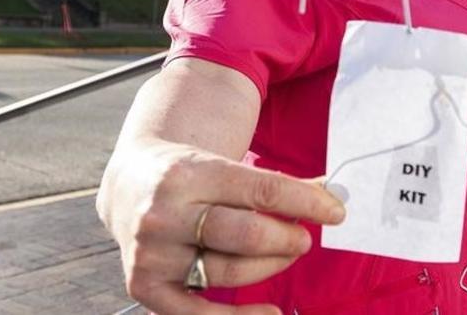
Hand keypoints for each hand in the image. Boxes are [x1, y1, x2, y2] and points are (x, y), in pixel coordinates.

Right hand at [97, 141, 345, 314]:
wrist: (130, 185)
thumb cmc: (193, 176)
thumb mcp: (226, 165)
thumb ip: (276, 185)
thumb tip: (333, 196)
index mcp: (191, 173)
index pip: (263, 189)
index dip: (307, 202)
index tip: (336, 212)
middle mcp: (166, 213)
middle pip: (246, 234)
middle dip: (287, 239)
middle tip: (304, 240)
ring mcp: (152, 252)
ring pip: (228, 271)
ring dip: (270, 267)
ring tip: (285, 255)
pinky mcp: (145, 285)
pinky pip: (197, 312)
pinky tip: (270, 312)